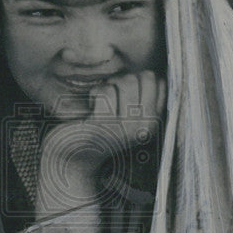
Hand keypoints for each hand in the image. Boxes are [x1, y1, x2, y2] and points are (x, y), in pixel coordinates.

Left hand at [37, 71, 165, 209]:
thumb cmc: (100, 131)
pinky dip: (94, 93)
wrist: (73, 158)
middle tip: (110, 96)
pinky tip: (90, 109)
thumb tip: (151, 74)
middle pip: (145, 77)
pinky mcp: (104, 126)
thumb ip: (142, 97)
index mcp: (153, 123)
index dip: (138, 79)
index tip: (124, 96)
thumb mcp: (129, 117)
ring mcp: (125, 128)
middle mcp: (143, 128)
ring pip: (126, 81)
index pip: (158, 82)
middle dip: (124, 80)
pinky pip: (105, 91)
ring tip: (100, 103)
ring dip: (108, 85)